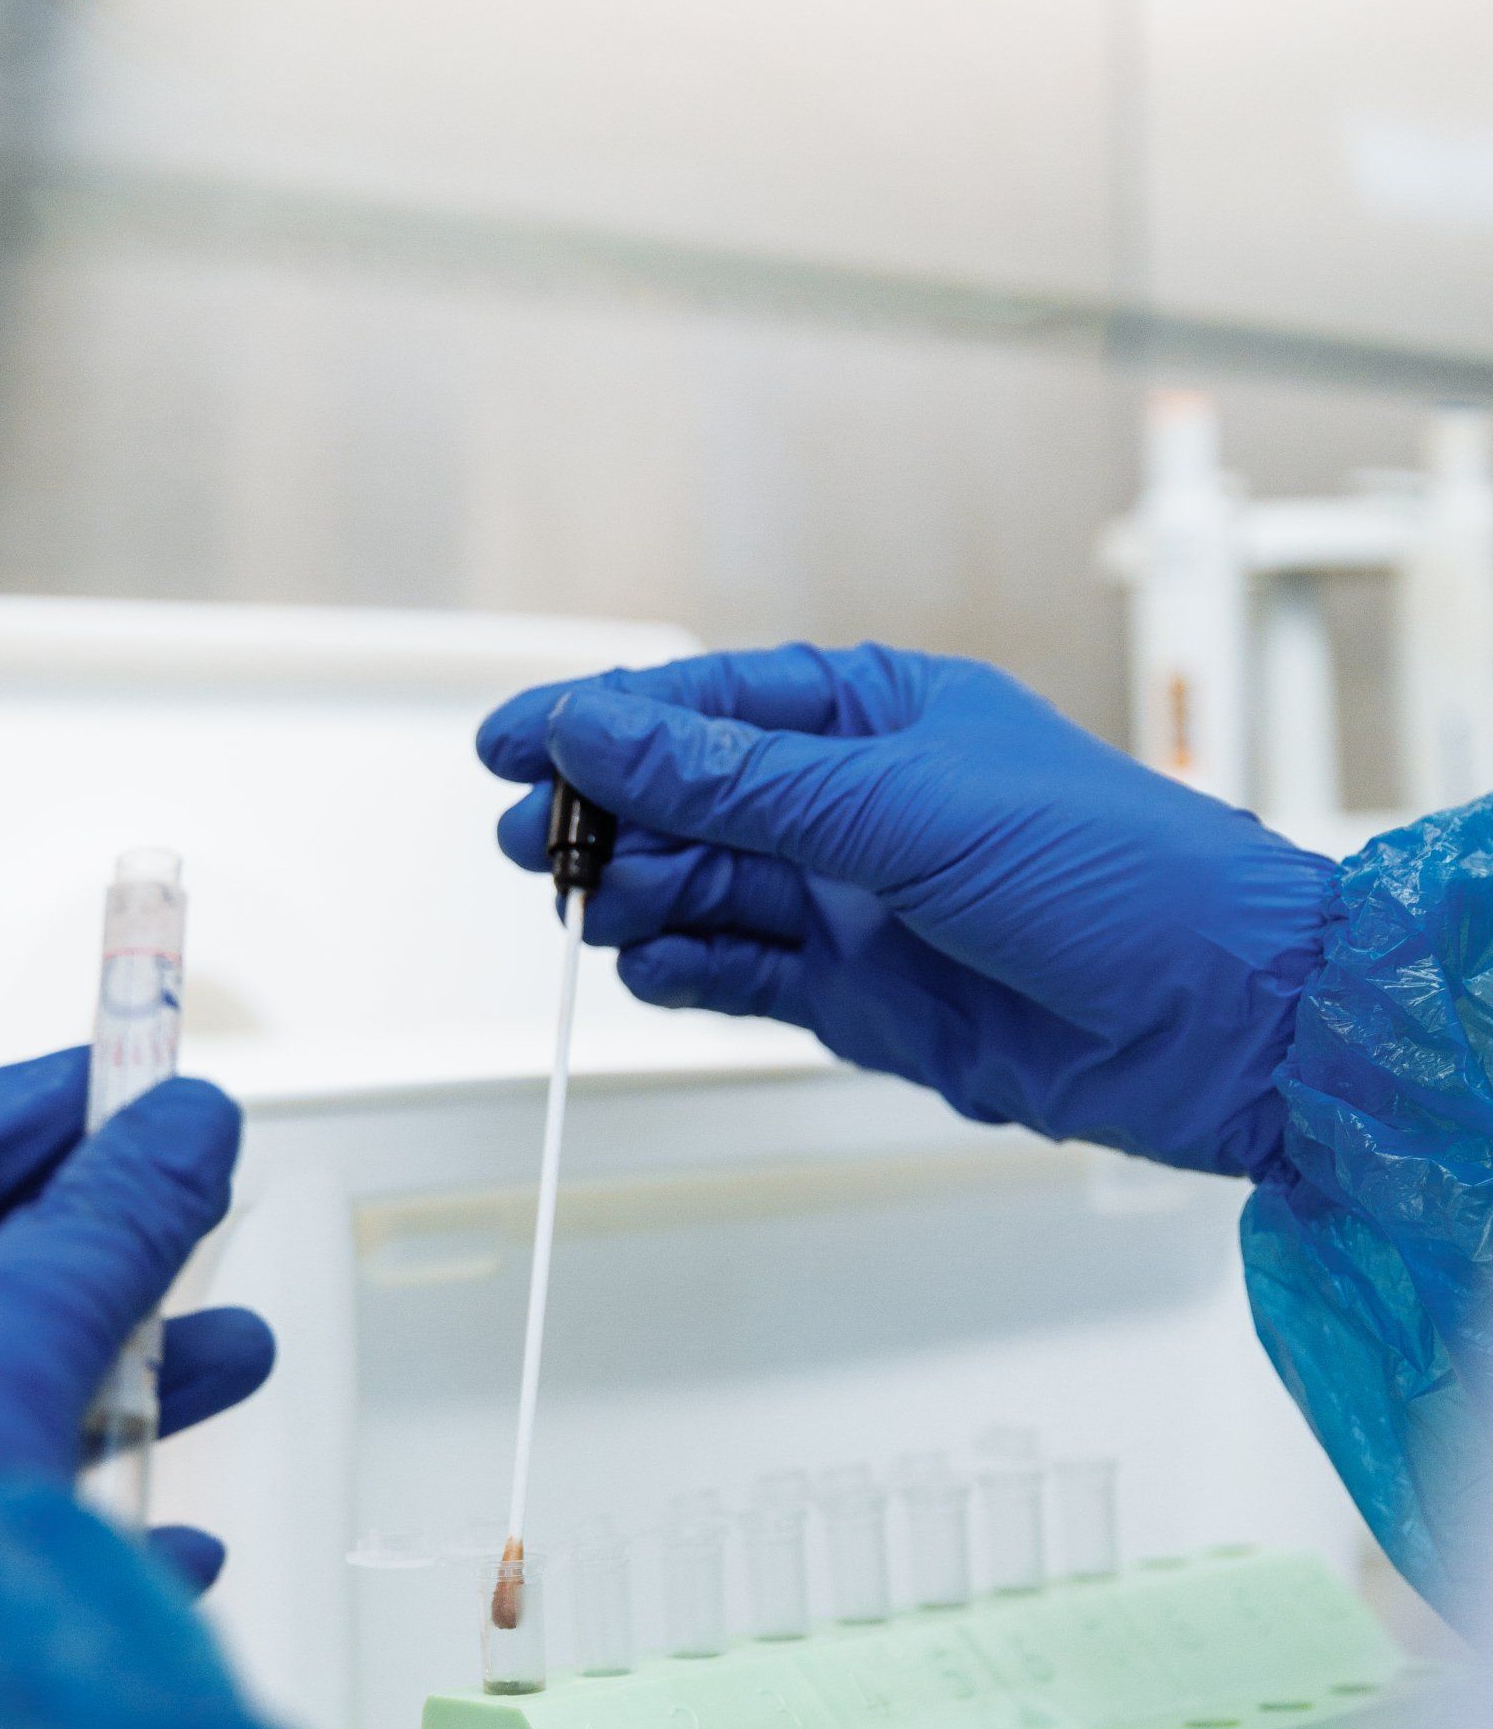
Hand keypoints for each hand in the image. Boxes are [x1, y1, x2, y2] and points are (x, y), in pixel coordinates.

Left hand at [0, 1048, 273, 1591]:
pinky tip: (178, 1544)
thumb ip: (113, 1223)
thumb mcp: (11, 1322)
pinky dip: (78, 1538)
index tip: (132, 1081)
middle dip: (101, 1269)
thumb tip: (192, 1124)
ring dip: (120, 1397)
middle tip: (200, 1225)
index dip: (36, 1118)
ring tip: (235, 1360)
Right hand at [480, 643, 1336, 1178]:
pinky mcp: (856, 997)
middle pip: (688, 800)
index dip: (602, 721)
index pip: (708, 704)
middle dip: (606, 818)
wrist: (1217, 1023)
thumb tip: (607, 728)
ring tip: (596, 909)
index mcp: (881, 714)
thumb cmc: (1117, 876)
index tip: (511, 744)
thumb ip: (742, 780)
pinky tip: (650, 965)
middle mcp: (859, 804)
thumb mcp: (908, 807)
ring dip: (638, 897)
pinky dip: (684, 971)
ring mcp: (854, 903)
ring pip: (702, 890)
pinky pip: (738, 974)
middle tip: (537, 846)